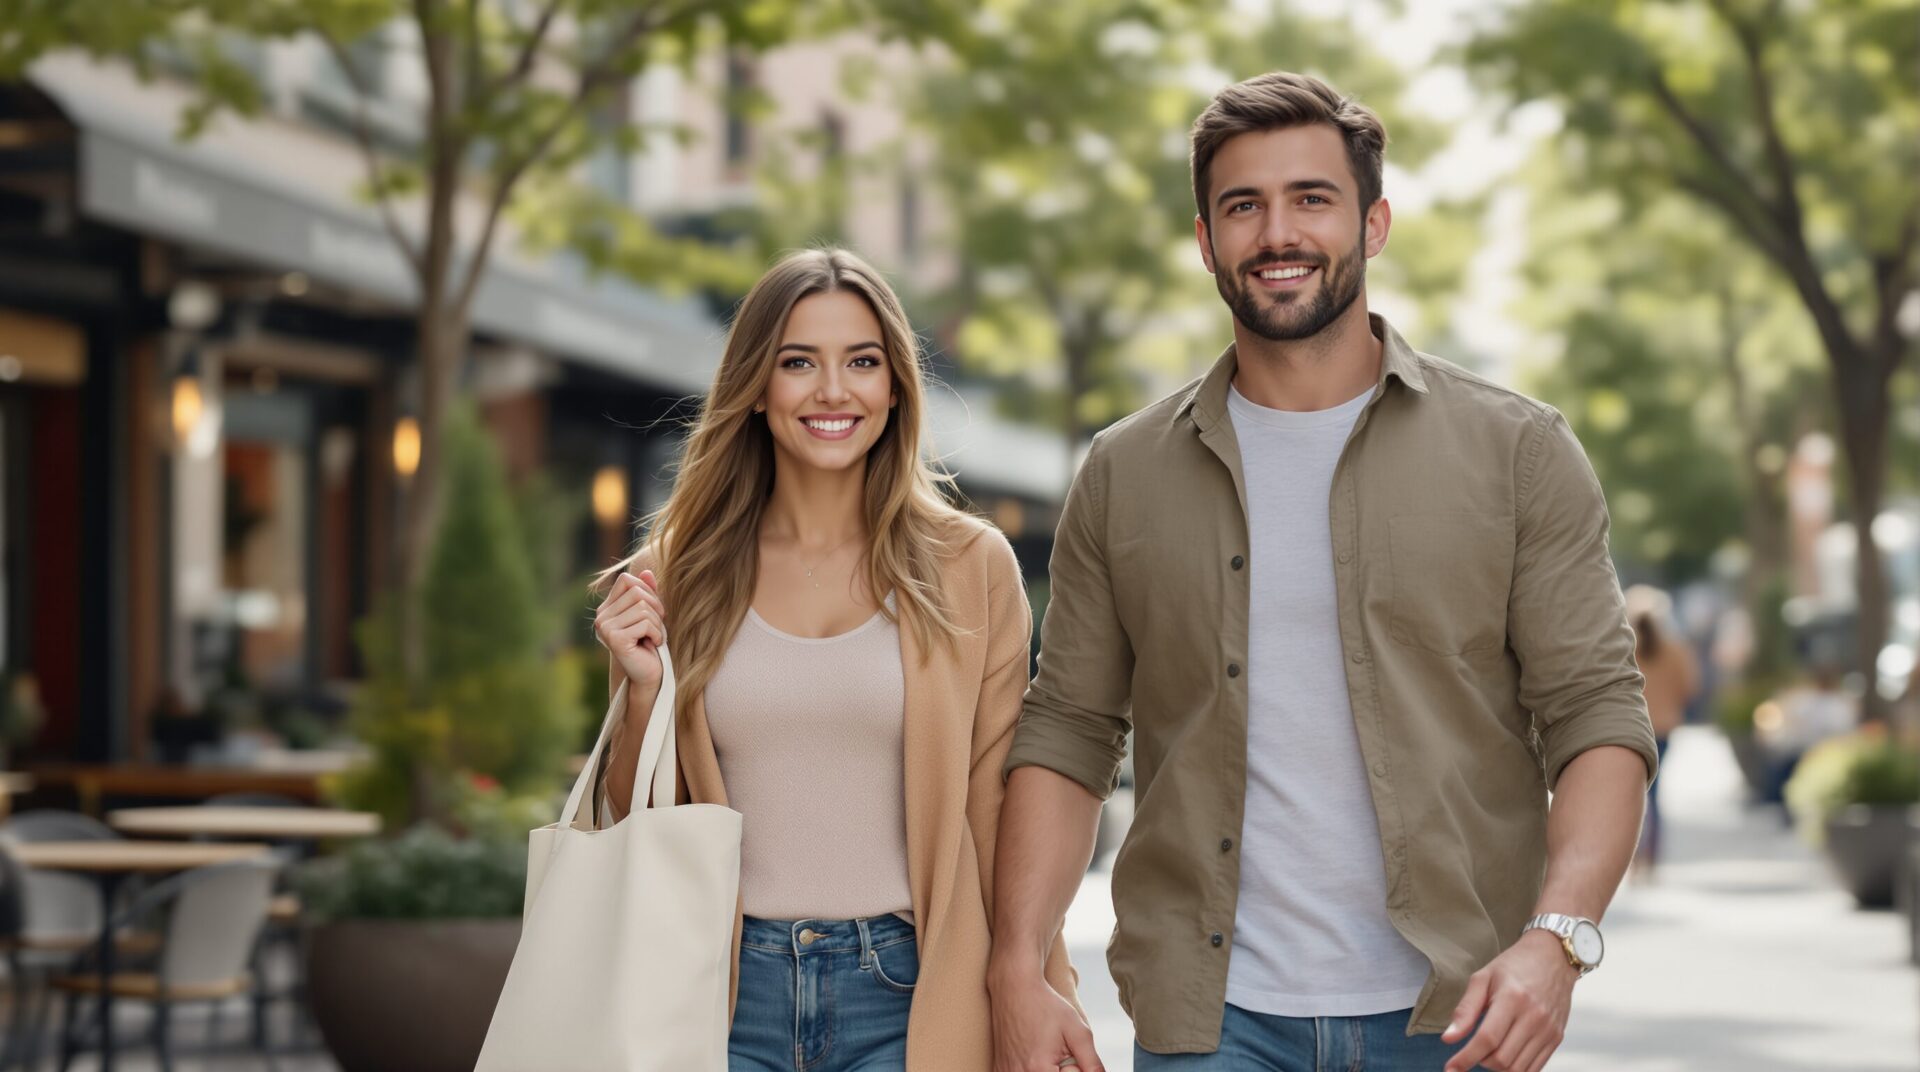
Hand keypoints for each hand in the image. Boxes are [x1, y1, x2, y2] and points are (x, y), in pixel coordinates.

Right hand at [594, 570, 664, 691]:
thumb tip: (646, 571)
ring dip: (658, 624)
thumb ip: (647, 592)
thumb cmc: (650, 642)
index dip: (647, 591)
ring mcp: (605, 628)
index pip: (627, 581)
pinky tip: (653, 644)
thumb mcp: (651, 613)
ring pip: (644, 608)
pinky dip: (657, 634)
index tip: (654, 611)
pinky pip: (646, 623)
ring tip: (654, 637)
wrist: (650, 674)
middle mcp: (601, 617)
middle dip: (656, 609)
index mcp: (607, 608)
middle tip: (656, 627)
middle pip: (637, 593)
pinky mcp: (615, 639)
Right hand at [989, 967, 1102, 1071]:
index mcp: (1039, 1070)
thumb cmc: (1047, 1007)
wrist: (1015, 988)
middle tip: (1054, 1049)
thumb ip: (1092, 1063)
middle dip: (1059, 1070)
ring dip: (1044, 1068)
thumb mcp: (1078, 1032)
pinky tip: (1029, 1049)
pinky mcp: (998, 1068)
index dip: (1072, 1069)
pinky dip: (1029, 1067)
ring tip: (1042, 1048)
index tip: (1065, 1050)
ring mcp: (1005, 1071)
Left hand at [1442, 929, 1575, 1071]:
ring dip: (1497, 1068)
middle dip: (1480, 1061)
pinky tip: (1504, 1056)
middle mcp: (1534, 1017)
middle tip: (1472, 1050)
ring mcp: (1548, 1030)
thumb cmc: (1514, 965)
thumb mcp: (1483, 978)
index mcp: (1512, 998)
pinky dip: (1515, 1069)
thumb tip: (1449, 1038)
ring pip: (1518, 1069)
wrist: (1553, 957)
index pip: (1487, 1039)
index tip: (1450, 1068)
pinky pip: (1534, 1067)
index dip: (1466, 1058)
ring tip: (1487, 1052)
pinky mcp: (1556, 1038)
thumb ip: (1465, 1010)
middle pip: (1502, 1059)